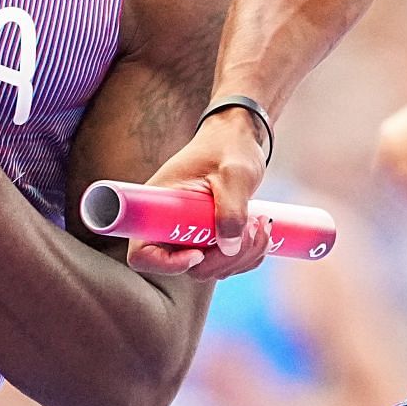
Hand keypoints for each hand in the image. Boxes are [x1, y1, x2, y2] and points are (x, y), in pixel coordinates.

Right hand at [126, 108, 270, 279]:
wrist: (237, 136)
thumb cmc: (229, 147)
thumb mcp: (234, 174)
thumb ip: (232, 208)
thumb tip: (229, 248)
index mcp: (159, 206)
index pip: (143, 253)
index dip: (167, 264)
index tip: (199, 252)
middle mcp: (170, 224)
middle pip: (188, 268)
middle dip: (225, 259)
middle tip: (253, 228)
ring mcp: (191, 232)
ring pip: (212, 269)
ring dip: (243, 256)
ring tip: (262, 222)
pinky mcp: (210, 236)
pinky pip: (226, 263)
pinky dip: (249, 255)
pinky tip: (262, 230)